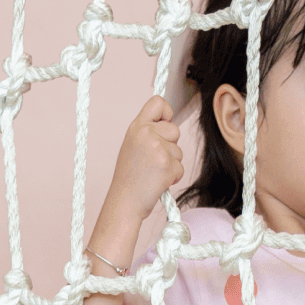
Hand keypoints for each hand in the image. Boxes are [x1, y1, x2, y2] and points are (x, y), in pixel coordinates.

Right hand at [103, 96, 184, 229]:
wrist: (124, 202)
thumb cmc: (129, 178)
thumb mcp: (133, 146)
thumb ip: (148, 132)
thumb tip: (169, 121)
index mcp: (136, 127)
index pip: (158, 102)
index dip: (166, 112)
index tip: (164, 124)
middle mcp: (146, 134)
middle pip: (175, 129)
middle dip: (170, 146)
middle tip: (153, 160)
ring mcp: (157, 148)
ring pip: (179, 150)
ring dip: (171, 163)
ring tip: (153, 173)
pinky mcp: (167, 164)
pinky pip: (180, 167)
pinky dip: (173, 177)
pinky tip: (158, 182)